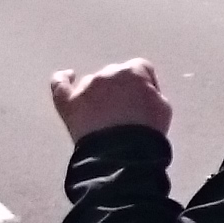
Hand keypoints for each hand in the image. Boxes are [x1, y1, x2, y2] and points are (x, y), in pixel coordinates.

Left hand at [49, 58, 169, 140]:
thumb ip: (152, 92)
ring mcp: (85, 88)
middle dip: (122, 89)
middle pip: (116, 74)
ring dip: (101, 94)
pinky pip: (60, 84)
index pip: (142, 69)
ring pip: (93, 83)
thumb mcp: (163, 107)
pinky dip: (62, 79)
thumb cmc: (146, 132)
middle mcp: (107, 74)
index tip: (148, 101)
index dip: (146, 84)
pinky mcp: (68, 102)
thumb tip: (143, 92)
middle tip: (129, 113)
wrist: (122, 154)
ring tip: (107, 117)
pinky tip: (67, 76)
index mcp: (132, 72)